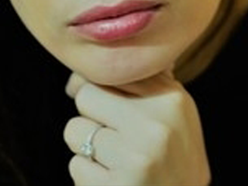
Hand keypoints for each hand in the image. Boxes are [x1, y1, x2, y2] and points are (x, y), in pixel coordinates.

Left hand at [63, 71, 210, 185]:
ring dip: (85, 147)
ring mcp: (136, 158)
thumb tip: (79, 74)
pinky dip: (87, 176)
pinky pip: (76, 166)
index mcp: (170, 99)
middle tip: (112, 135)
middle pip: (85, 95)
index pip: (109, 72)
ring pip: (74, 131)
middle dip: (90, 116)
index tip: (100, 102)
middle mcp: (155, 125)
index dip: (95, 85)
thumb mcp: (173, 112)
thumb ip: (141, 83)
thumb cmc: (173, 156)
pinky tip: (113, 181)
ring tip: (115, 159)